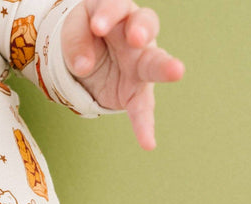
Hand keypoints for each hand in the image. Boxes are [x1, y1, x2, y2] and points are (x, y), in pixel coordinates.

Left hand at [60, 0, 184, 149]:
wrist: (86, 58)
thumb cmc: (84, 34)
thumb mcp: (73, 30)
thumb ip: (76, 40)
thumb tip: (83, 65)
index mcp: (117, 11)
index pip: (116, 6)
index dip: (108, 14)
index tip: (97, 26)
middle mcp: (134, 33)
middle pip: (146, 25)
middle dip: (142, 30)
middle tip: (136, 38)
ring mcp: (140, 62)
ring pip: (155, 62)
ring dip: (164, 67)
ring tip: (177, 71)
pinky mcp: (136, 91)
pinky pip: (142, 109)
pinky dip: (144, 125)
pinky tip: (148, 143)